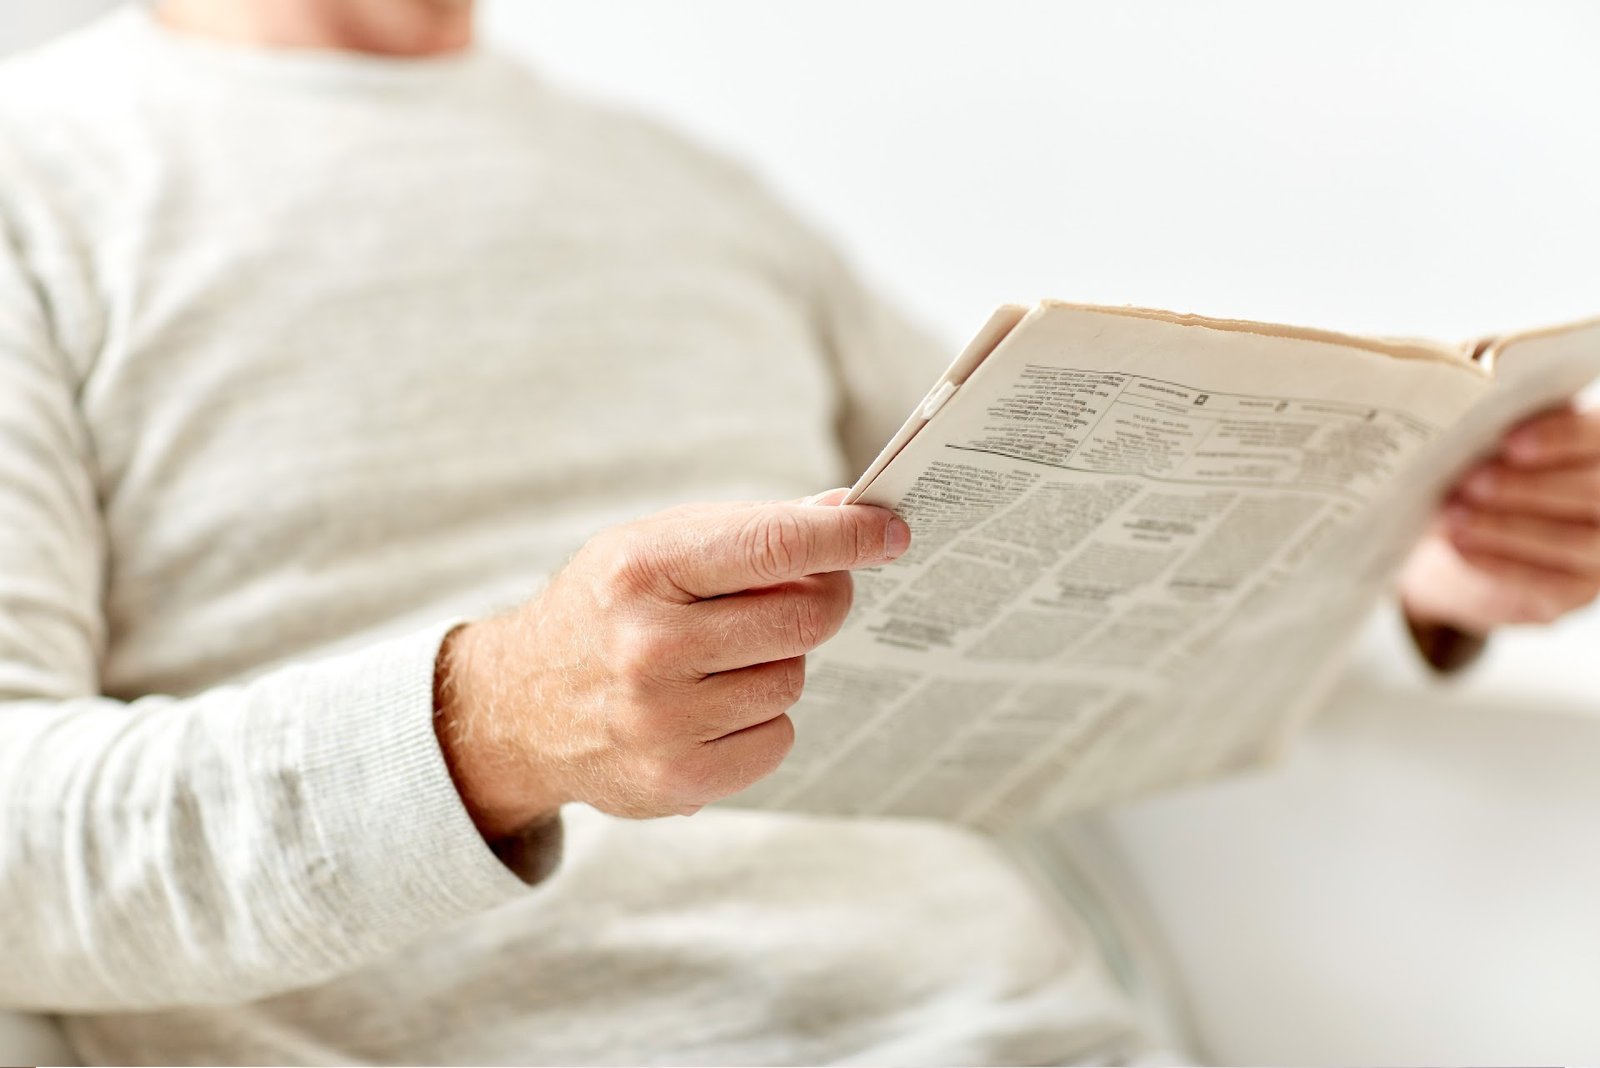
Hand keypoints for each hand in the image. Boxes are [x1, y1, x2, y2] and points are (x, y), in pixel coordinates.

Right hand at [433, 492, 909, 834]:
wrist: (518, 706)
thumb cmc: (605, 609)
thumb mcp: (655, 547)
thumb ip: (752, 530)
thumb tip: (848, 511)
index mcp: (641, 571)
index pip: (774, 546)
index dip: (846, 537)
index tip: (890, 530)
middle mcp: (648, 647)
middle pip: (804, 619)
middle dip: (822, 598)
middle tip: (810, 591)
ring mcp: (661, 722)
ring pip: (792, 679)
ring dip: (779, 662)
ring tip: (723, 656)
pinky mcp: (676, 780)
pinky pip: (777, 738)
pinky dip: (761, 718)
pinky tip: (712, 706)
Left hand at [1399, 403, 1599, 635]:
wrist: (1470, 540)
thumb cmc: (1487, 476)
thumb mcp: (1494, 451)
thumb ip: (1502, 434)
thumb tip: (1477, 423)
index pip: (1599, 437)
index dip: (1561, 437)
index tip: (1510, 442)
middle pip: (1591, 491)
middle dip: (1527, 486)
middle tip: (1472, 482)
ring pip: (1571, 539)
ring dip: (1507, 527)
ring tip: (1454, 516)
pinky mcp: (1578, 590)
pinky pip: (1546, 580)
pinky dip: (1499, 562)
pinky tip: (1460, 546)